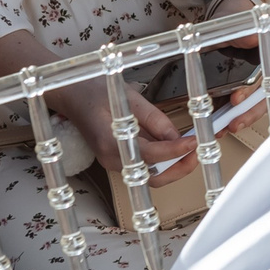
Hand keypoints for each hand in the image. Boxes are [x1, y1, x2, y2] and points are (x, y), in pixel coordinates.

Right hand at [48, 79, 195, 181]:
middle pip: (152, 177)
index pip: (150, 155)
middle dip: (179, 168)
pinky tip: (178, 147)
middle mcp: (111, 159)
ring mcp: (113, 162)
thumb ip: (155, 120)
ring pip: (150, 175)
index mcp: (110, 142)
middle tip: (198, 152)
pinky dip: (164, 160)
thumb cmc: (97, 92)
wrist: (72, 94)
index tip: (194, 142)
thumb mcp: (131, 98)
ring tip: (192, 150)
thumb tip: (178, 136)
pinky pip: (145, 166)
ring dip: (174, 167)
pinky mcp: (118, 159)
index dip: (176, 150)